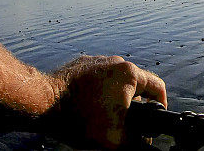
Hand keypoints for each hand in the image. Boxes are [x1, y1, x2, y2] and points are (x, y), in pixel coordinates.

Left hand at [46, 55, 166, 148]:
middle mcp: (116, 62)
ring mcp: (97, 61)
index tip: (155, 115)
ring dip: (115, 95)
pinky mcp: (81, 63)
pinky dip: (97, 89)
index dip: (160, 104)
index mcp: (130, 75)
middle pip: (136, 84)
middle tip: (126, 120)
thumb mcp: (114, 140)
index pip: (158, 87)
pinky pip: (97, 76)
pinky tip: (88, 104)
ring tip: (104, 113)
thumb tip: (144, 144)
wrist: (43, 103)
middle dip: (134, 103)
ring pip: (115, 80)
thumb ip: (136, 143)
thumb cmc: (79, 118)